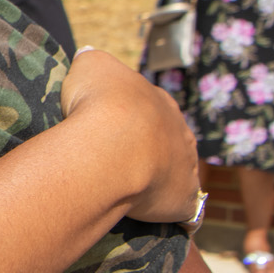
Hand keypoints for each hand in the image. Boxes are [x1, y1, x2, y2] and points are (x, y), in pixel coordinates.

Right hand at [61, 50, 199, 222]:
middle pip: (169, 141)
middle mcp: (180, 132)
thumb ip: (92, 62)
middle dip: (151, 150)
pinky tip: (151, 214)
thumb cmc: (99, 102)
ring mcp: (186, 166)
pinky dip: (172, 211)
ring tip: (133, 190)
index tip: (109, 130)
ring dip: (162, 180)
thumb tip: (87, 58)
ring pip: (180, 173)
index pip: (150, 110)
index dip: (131, 120)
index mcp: (159, 102)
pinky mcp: (184, 199)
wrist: (112, 143)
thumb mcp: (91, 65)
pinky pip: (184, 208)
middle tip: (119, 162)